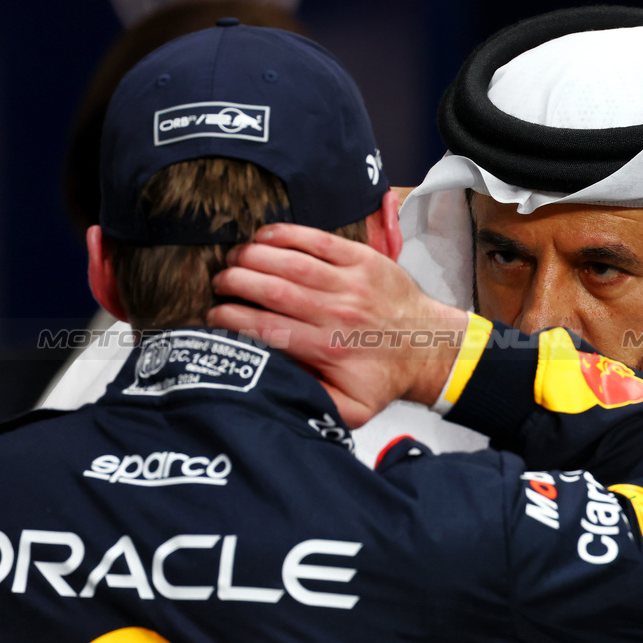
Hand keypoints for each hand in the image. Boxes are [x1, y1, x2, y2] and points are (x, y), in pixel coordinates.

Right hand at [205, 224, 466, 426]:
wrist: (428, 347)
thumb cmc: (384, 376)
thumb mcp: (352, 408)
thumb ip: (314, 404)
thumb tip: (274, 391)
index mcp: (328, 349)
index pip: (267, 329)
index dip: (232, 319)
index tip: (213, 315)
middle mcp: (337, 314)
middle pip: (272, 291)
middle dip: (235, 283)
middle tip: (219, 284)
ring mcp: (352, 283)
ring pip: (291, 263)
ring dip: (253, 257)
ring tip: (233, 260)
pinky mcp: (364, 260)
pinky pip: (319, 241)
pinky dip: (287, 235)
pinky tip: (262, 236)